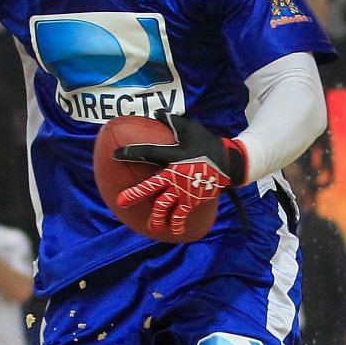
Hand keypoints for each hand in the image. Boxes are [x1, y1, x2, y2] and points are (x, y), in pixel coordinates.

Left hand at [112, 112, 245, 237]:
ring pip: (164, 206)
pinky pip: (182, 215)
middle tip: (121, 202)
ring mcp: (183, 190)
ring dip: (156, 217)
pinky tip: (174, 231)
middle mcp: (174, 176)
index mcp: (172, 157)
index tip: (115, 154)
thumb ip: (173, 122)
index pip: (147, 153)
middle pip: (151, 187)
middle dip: (135, 194)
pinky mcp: (192, 200)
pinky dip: (178, 224)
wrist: (230, 163)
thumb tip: (158, 112)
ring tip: (150, 226)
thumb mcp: (191, 129)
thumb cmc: (208, 144)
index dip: (130, 153)